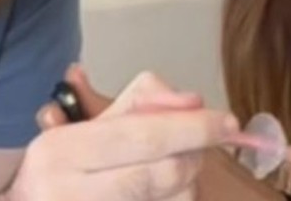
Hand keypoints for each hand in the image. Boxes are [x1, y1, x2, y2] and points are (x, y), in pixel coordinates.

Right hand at [7, 68, 236, 200]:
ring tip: (174, 174)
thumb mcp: (86, 127)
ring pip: (171, 200)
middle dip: (194, 156)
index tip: (228, 122)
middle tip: (205, 146)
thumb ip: (139, 105)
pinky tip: (164, 194)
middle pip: (163, 172)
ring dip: (187, 186)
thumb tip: (192, 100)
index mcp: (63, 150)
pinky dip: (175, 200)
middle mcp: (69, 191)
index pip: (145, 135)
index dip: (194, 128)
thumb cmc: (62, 170)